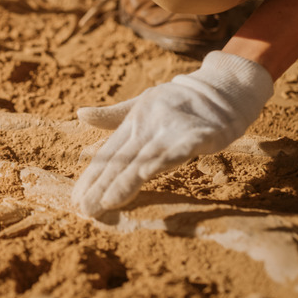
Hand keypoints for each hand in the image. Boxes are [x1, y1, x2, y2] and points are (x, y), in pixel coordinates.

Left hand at [71, 51, 273, 216]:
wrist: (221, 88)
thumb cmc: (178, 100)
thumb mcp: (141, 104)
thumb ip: (112, 116)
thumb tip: (80, 114)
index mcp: (134, 122)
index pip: (109, 154)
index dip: (93, 177)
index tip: (77, 199)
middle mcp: (149, 126)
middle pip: (123, 160)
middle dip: (103, 186)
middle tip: (86, 209)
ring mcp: (173, 129)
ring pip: (146, 158)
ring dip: (127, 180)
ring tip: (108, 201)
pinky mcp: (200, 134)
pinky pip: (181, 149)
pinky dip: (165, 159)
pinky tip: (148, 173)